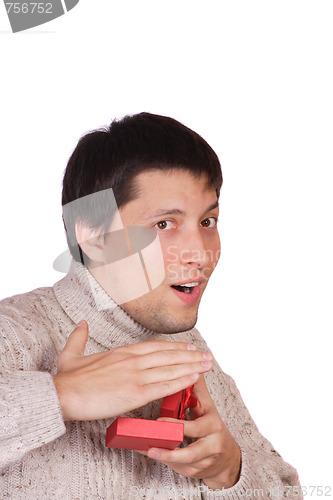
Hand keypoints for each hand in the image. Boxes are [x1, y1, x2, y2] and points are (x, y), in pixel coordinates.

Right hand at [53, 321, 212, 421]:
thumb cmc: (68, 379)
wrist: (62, 394)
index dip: (173, 348)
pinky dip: (181, 381)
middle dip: (189, 356)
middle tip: (206, 356)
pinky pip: (164, 386)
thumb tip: (81, 323)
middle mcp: (132, 360)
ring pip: (170, 369)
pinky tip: (194, 378)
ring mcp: (136, 375)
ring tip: (208, 365)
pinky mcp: (136, 393)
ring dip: (192, 366)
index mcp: (121, 352)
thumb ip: (79, 337)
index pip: (154, 347)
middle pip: (167, 356)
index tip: (187, 348)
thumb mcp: (71, 353)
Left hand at [141, 374, 240, 489]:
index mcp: (213, 424)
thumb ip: (197, 387)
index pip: (196, 427)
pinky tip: (151, 454)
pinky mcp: (197, 472)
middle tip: (151, 442)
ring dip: (166, 457)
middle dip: (171, 447)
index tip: (159, 421)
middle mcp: (212, 444)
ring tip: (150, 451)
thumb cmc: (211, 425)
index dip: (177, 425)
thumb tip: (193, 363)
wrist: (226, 457)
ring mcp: (205, 461)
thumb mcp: (206, 405)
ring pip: (184, 462)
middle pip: (191, 450)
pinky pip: (180, 468)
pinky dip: (165, 462)